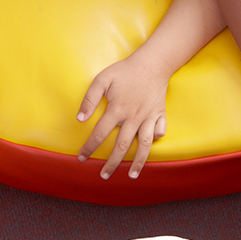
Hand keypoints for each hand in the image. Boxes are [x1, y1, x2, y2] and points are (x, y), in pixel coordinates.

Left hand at [76, 55, 170, 179]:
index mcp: (117, 109)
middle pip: (121, 146)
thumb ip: (90, 99)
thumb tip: (80, 119)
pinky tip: (147, 148)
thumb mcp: (102, 79)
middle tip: (104, 176)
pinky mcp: (160, 115)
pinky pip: (158, 133)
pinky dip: (154, 141)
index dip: (89, 147)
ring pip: (143, 146)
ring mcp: (148, 117)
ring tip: (132, 175)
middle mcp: (133, 117)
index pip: (99, 134)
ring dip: (137, 162)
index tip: (82, 158)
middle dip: (112, 163)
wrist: (152, 64)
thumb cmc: (125, 71)